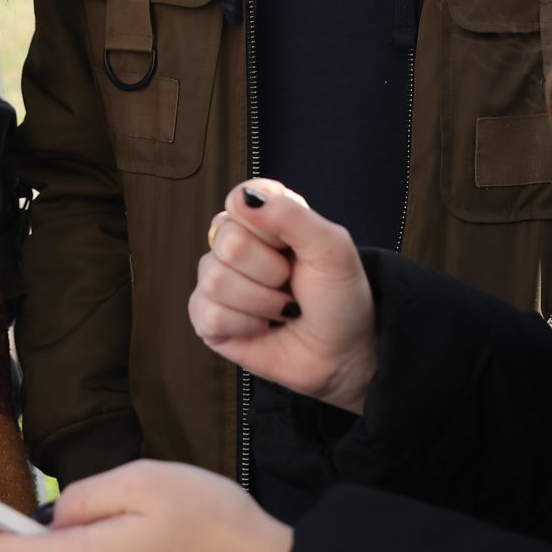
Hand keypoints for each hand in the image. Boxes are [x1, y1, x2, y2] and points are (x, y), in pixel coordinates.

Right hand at [190, 178, 377, 412]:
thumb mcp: (331, 249)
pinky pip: (208, 314)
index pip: (240, 200)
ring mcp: (217, 281)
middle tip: (290, 284)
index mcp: (263, 217)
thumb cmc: (340, 298)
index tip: (293, 246)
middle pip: (227, 242)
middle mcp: (235, 244)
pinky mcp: (208, 318)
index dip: (270, 228)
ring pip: (214, 279)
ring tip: (282, 309)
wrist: (343, 354)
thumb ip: (290, 215)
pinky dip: (246, 326)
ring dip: (261, 303)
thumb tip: (242, 197)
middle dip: (270, 272)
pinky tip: (262, 328)